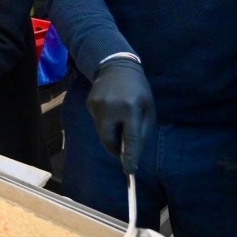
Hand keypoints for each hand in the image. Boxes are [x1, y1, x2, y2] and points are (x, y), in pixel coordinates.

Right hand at [86, 58, 154, 173]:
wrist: (116, 66)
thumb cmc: (138, 89)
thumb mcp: (147, 108)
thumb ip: (141, 131)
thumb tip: (132, 152)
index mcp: (130, 108)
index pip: (130, 138)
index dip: (129, 156)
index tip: (129, 170)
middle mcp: (111, 108)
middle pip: (109, 140)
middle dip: (116, 148)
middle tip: (123, 150)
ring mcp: (97, 106)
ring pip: (102, 132)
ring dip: (111, 133)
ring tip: (119, 120)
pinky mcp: (89, 104)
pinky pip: (98, 122)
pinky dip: (106, 122)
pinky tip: (111, 110)